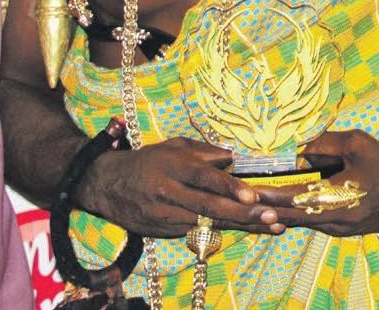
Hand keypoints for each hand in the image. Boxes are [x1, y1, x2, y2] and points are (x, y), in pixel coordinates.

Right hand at [75, 136, 285, 237]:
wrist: (106, 185)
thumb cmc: (147, 161)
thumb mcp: (172, 146)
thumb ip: (203, 151)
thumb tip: (232, 157)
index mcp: (172, 166)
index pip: (203, 177)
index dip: (228, 187)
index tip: (252, 195)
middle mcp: (169, 192)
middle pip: (210, 205)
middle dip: (243, 212)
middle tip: (272, 215)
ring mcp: (166, 215)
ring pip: (208, 223)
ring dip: (242, 225)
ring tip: (271, 224)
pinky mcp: (163, 231)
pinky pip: (198, 232)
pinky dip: (224, 232)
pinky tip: (250, 230)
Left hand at [254, 130, 378, 236]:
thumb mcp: (356, 143)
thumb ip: (323, 144)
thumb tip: (295, 147)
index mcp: (338, 200)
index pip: (293, 198)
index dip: (267, 194)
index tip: (244, 188)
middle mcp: (335, 221)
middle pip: (291, 216)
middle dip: (265, 206)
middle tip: (240, 196)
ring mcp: (339, 230)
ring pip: (300, 222)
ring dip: (278, 211)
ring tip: (252, 200)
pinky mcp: (343, 231)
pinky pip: (312, 223)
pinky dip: (294, 214)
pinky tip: (278, 205)